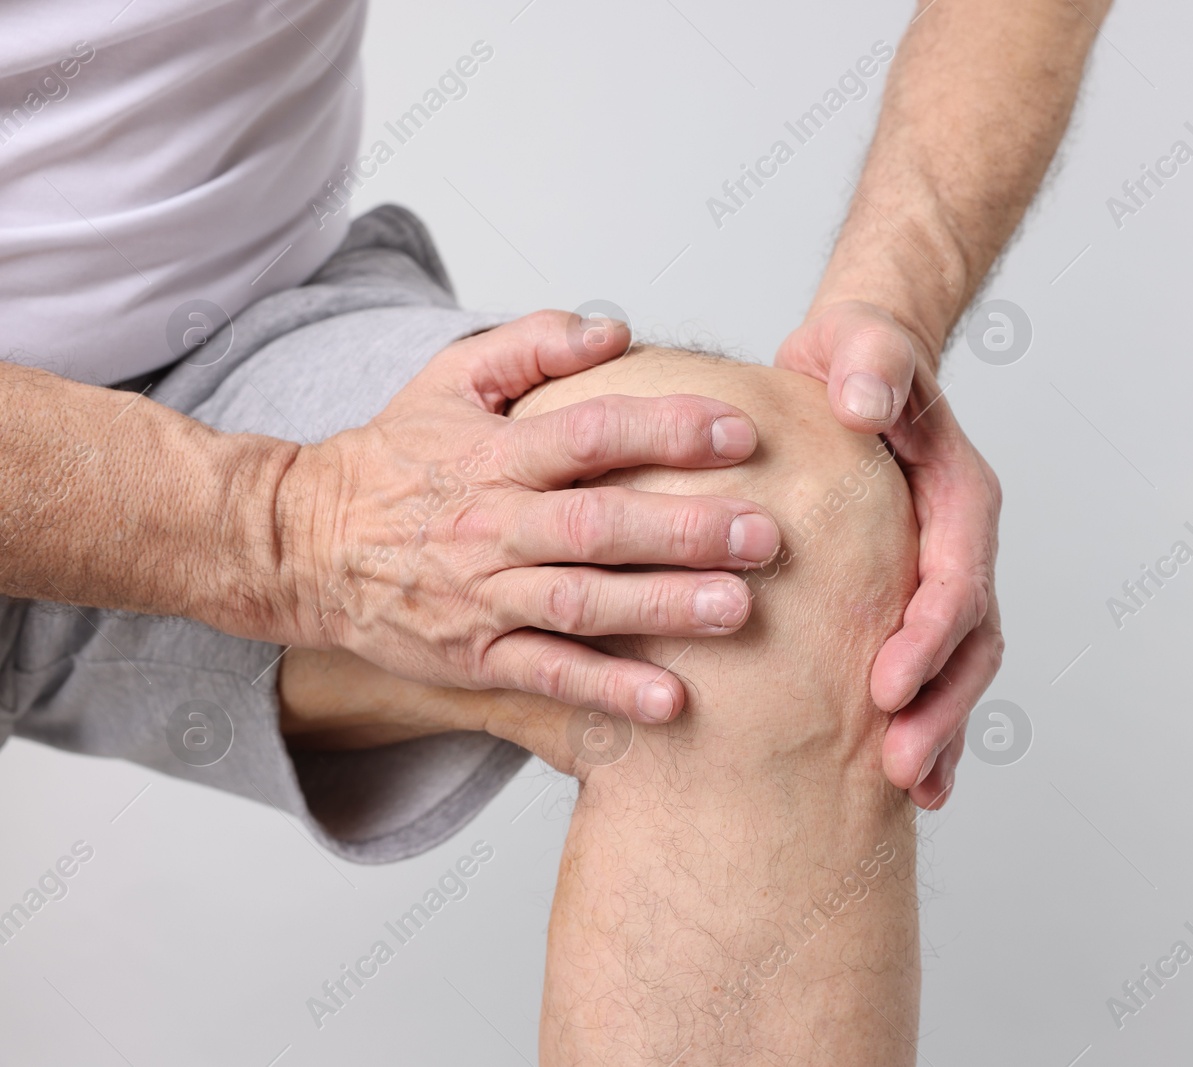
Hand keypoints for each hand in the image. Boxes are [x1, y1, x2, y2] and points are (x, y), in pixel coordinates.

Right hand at [273, 309, 780, 723]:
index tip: (738, 431)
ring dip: (662, 609)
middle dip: (687, 530)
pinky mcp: (476, 655)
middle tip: (765, 534)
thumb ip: (533, 345)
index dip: (666, 430)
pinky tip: (671, 701)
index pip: (591, 433)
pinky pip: (548, 675)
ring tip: (738, 611)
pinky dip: (608, 689)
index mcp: (496, 455)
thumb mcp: (448, 380)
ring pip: (583, 603)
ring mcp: (485, 596)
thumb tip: (617, 328)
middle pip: (600, 526)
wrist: (300, 543)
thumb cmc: (391, 461)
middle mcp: (495, 526)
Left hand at [776, 301, 1001, 809]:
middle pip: (970, 642)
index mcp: (960, 496)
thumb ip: (871, 362)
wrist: (857, 366)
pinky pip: (934, 672)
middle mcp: (962, 544)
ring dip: (940, 730)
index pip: (957, 578)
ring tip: (907, 787)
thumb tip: (865, 401)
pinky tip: (912, 784)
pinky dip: (932, 725)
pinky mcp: (912, 598)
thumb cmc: (856, 355)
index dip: (927, 637)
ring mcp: (943, 576)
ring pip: (959, 669)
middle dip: (941, 707)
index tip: (885, 686)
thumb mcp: (858, 340)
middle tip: (897, 764)